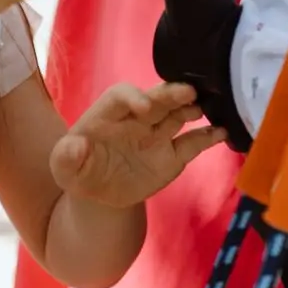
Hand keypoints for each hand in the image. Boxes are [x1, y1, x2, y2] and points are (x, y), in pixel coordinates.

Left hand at [51, 82, 227, 208]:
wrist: (99, 194)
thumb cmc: (78, 172)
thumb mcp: (63, 168)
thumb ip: (66, 158)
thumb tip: (75, 146)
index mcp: (107, 115)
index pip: (120, 96)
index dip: (132, 96)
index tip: (143, 107)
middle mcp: (136, 119)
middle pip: (156, 99)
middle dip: (170, 94)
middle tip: (187, 93)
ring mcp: (157, 135)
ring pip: (178, 114)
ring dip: (192, 108)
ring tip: (206, 108)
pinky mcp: (173, 155)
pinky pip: (194, 143)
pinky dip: (209, 136)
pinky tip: (223, 133)